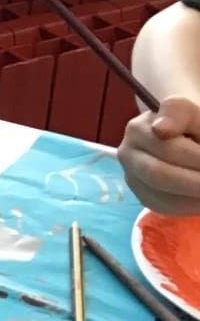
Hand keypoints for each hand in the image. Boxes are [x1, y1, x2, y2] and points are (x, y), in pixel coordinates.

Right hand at [119, 96, 199, 216]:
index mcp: (137, 130)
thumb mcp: (190, 112)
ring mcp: (132, 178)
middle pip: (160, 175)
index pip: (168, 149)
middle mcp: (127, 155)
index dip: (196, 158)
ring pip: (162, 196)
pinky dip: (190, 205)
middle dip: (195, 181)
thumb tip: (161, 130)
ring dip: (194, 196)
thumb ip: (178, 113)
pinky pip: (165, 207)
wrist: (180, 134)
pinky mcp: (143, 196)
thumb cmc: (189, 123)